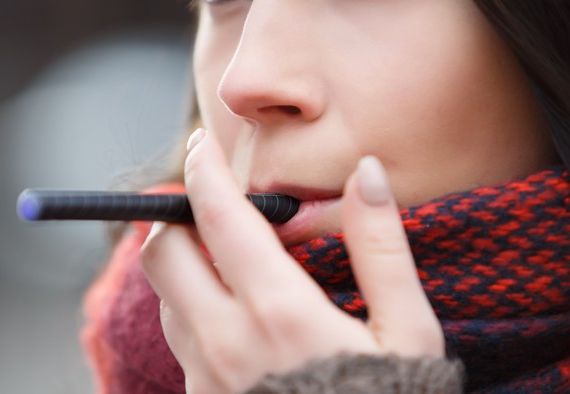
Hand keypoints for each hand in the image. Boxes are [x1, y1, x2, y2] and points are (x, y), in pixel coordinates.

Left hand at [141, 129, 443, 393]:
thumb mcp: (408, 331)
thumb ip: (382, 246)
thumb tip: (365, 172)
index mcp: (281, 315)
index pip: (219, 220)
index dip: (205, 172)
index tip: (204, 145)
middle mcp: (228, 344)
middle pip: (161, 254)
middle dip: (173, 215)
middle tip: (206, 201)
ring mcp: (208, 380)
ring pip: (164, 298)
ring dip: (181, 262)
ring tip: (223, 252)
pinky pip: (178, 340)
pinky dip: (191, 307)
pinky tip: (234, 312)